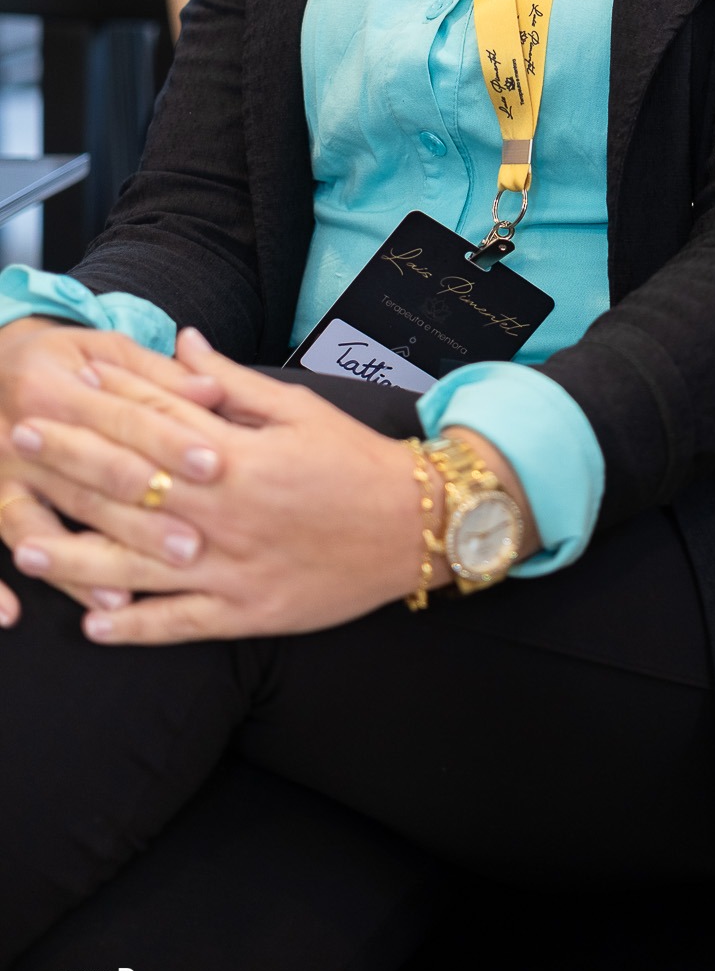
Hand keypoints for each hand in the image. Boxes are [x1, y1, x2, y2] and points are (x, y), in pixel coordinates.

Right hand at [0, 315, 225, 628]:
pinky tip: (14, 616)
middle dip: (139, 517)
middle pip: (87, 482)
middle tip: (190, 547)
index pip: (122, 420)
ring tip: (124, 596)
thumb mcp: (106, 350)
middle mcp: (17, 436)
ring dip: (79, 565)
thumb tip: (212, 391)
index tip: (215, 465)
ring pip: (38, 525)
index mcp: (53, 388)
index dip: (170, 442)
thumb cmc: (64, 360)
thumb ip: (159, 375)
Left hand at [3, 330, 535, 643]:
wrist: (417, 525)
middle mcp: (226, 512)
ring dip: (78, 554)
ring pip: (140, 564)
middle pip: (130, 487)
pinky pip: (182, 625)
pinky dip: (137, 627)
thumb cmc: (356, 461)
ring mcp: (233, 568)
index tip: (57, 388)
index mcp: (238, 456)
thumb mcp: (298, 409)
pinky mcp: (249, 612)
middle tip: (18, 442)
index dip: (101, 405)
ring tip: (25, 544)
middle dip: (68, 465)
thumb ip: (231, 383)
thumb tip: (182, 344)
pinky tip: (93, 624)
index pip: (153, 424)